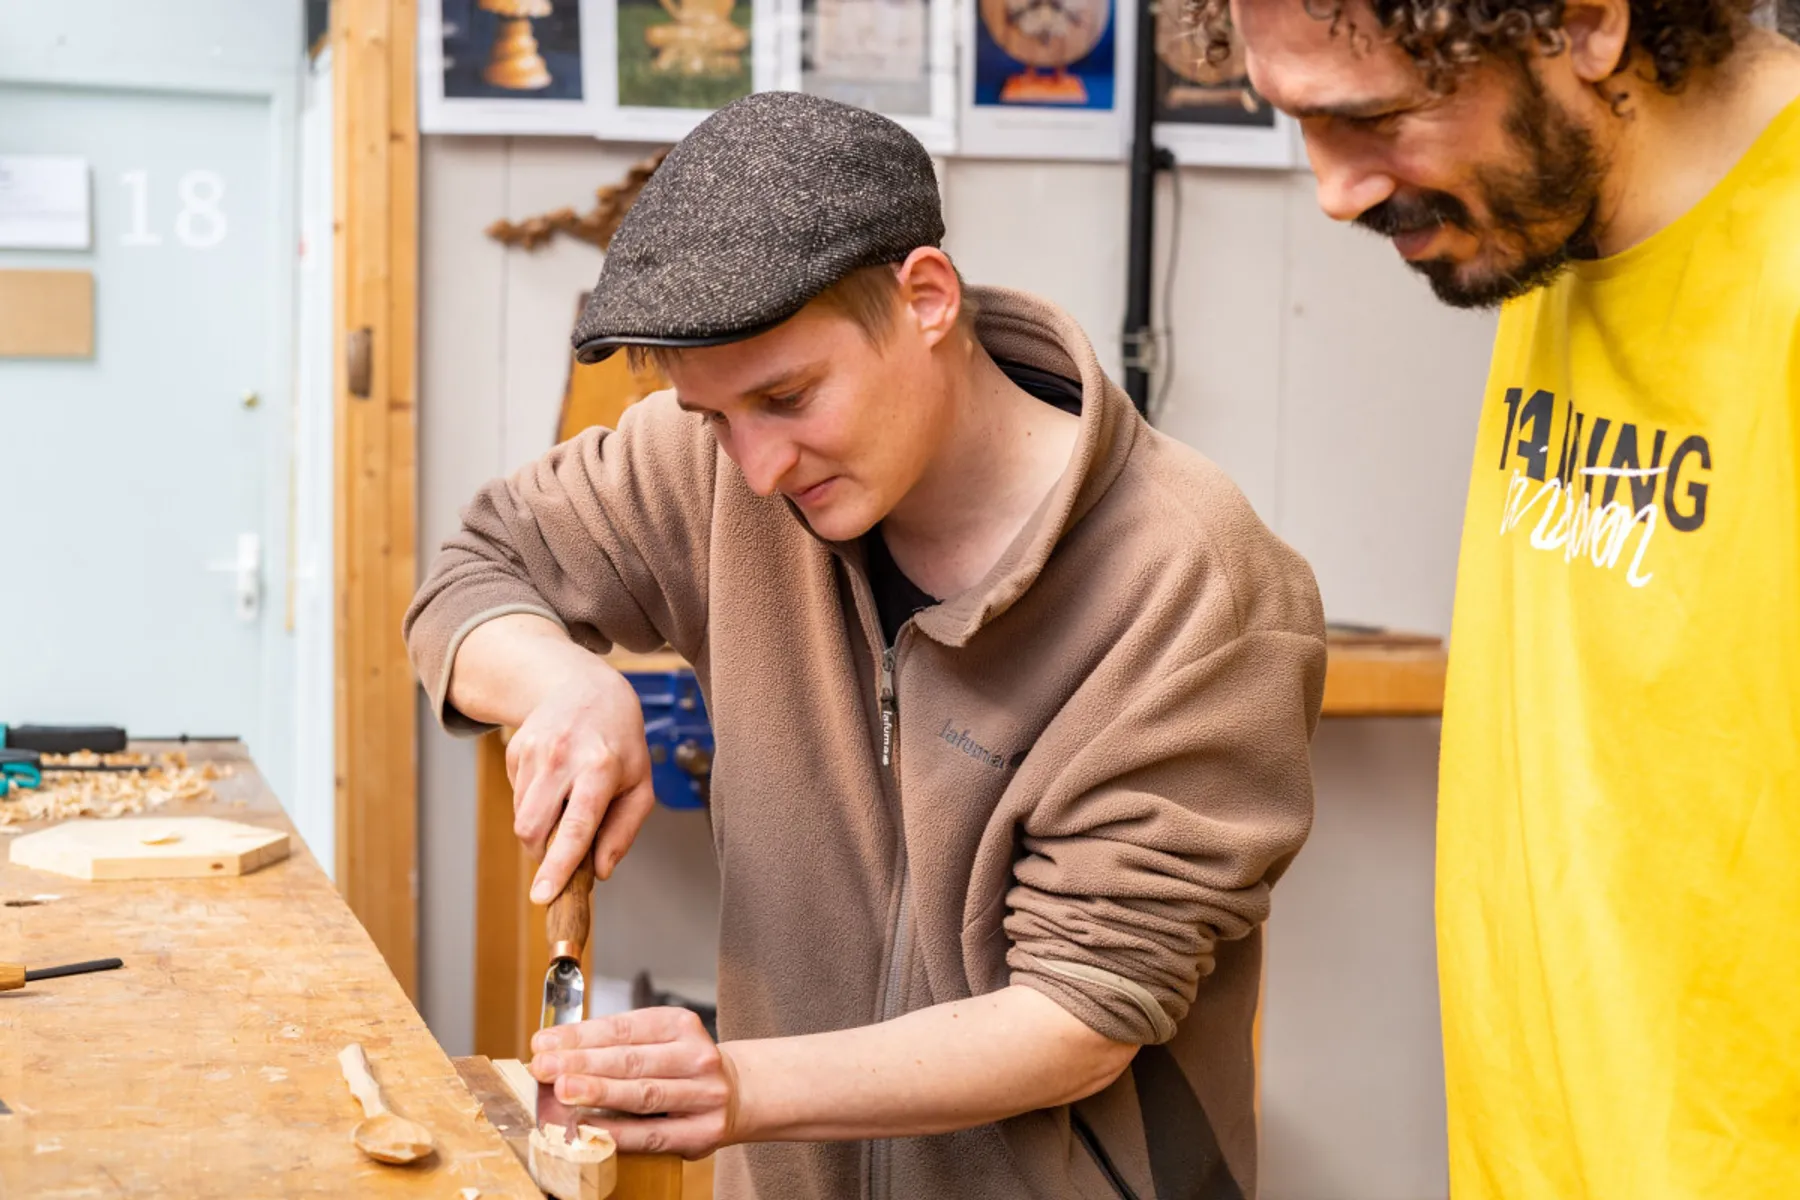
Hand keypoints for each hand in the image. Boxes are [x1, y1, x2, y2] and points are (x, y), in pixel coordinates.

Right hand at [506, 664, 656, 902]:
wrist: (585, 688)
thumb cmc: (619, 744)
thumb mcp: (639, 784)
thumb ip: (623, 831)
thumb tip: (599, 871)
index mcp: (600, 768)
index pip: (576, 826)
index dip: (558, 865)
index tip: (542, 896)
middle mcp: (562, 758)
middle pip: (532, 828)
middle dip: (543, 853)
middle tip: (565, 848)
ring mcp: (534, 751)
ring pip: (521, 818)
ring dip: (540, 827)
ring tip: (567, 801)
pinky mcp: (514, 749)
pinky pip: (516, 798)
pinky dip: (534, 803)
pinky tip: (553, 781)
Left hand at [530, 1008, 741, 1157]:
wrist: (736, 1093)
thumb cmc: (680, 1066)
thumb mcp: (657, 1040)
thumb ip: (613, 1045)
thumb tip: (554, 1053)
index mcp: (681, 1024)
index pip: (623, 1028)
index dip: (580, 1036)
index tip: (544, 1043)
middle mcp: (697, 1056)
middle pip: (631, 1060)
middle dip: (582, 1063)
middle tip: (544, 1067)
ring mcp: (704, 1095)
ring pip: (643, 1094)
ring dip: (599, 1093)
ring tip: (563, 1091)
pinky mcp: (702, 1132)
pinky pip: (652, 1134)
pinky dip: (618, 1132)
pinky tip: (589, 1128)